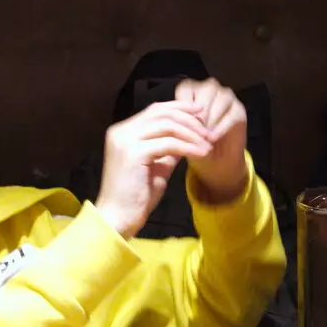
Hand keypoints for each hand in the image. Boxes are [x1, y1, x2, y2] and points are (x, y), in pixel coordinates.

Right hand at [94, 101, 211, 237]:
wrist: (118, 218)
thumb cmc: (136, 196)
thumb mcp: (157, 166)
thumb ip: (169, 149)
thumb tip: (189, 136)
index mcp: (123, 132)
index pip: (155, 110)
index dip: (179, 108)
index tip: (201, 114)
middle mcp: (121, 132)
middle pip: (161, 113)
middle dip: (189, 119)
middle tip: (209, 130)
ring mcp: (125, 141)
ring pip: (166, 125)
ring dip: (191, 133)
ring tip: (208, 144)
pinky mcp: (133, 153)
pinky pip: (168, 143)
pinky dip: (188, 147)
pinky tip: (201, 154)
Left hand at [175, 79, 247, 203]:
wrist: (214, 161)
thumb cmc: (192, 145)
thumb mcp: (178, 133)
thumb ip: (173, 123)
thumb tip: (161, 121)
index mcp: (192, 89)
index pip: (186, 90)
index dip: (181, 107)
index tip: (175, 126)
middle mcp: (210, 89)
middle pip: (205, 92)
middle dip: (197, 112)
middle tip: (190, 130)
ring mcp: (227, 98)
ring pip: (220, 100)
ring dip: (210, 119)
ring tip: (201, 137)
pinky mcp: (239, 110)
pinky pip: (231, 114)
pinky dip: (221, 127)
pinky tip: (213, 139)